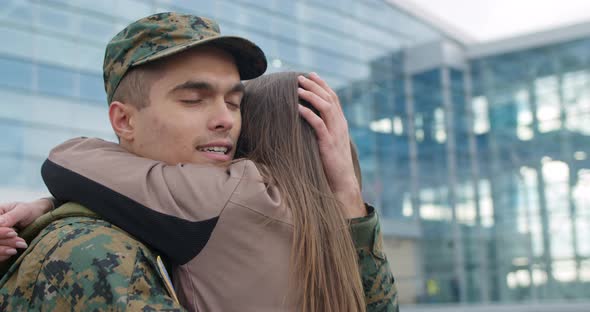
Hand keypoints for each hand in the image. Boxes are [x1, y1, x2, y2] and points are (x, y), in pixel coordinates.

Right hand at [0, 199, 52, 260]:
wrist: (38, 217)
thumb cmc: (30, 210)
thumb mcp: (22, 210)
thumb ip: (11, 216)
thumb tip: (0, 223)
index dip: (0, 233)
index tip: (13, 233)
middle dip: (6, 241)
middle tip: (22, 242)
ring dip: (5, 250)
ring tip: (22, 245)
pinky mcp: (0, 245)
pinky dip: (4, 255)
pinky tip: (14, 251)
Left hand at [297, 73, 365, 217]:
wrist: (342, 181)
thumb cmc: (332, 164)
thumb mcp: (330, 142)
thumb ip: (324, 129)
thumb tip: (309, 119)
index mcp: (341, 123)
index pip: (333, 98)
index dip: (323, 85)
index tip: (311, 74)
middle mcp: (340, 125)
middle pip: (329, 98)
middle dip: (315, 85)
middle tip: (300, 77)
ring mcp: (336, 134)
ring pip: (325, 108)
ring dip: (311, 96)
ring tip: (298, 89)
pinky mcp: (329, 144)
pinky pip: (319, 125)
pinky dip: (308, 114)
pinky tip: (298, 108)